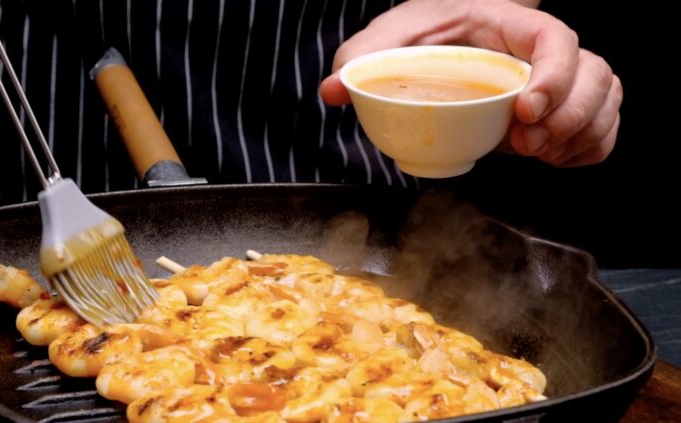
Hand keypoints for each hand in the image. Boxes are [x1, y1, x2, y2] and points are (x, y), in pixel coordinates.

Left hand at [320, 0, 621, 166]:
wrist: (435, 47)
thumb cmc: (416, 38)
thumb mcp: (383, 43)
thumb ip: (359, 63)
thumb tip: (332, 91)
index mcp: (505, 24)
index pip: (554, 36)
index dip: (555, 74)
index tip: (525, 110)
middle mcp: (538, 49)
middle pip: (594, 71)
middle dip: (570, 116)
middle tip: (526, 145)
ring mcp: (556, 78)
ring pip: (606, 96)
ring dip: (583, 134)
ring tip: (540, 154)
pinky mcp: (561, 106)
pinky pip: (603, 123)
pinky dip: (591, 147)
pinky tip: (557, 159)